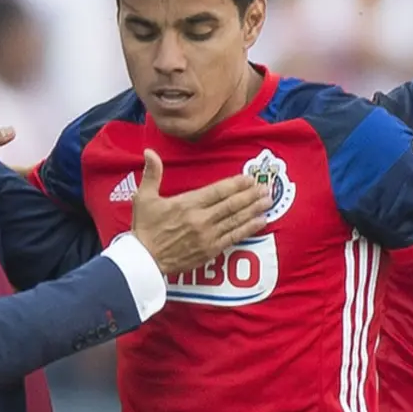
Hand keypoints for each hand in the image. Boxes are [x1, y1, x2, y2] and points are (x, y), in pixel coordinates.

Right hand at [131, 149, 271, 273]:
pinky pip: (234, 237)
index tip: (249, 178)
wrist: (144, 260)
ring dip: (254, 209)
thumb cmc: (144, 227)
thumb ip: (152, 173)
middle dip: (251, 195)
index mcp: (187, 204)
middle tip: (266, 187)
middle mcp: (201, 219)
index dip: (235, 184)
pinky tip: (261, 222)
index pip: (217, 191)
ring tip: (269, 201)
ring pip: (236, 220)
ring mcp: (207, 236)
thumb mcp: (144, 197)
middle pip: (231, 204)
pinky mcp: (210, 250)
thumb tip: (150, 152)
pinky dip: (249, 228)